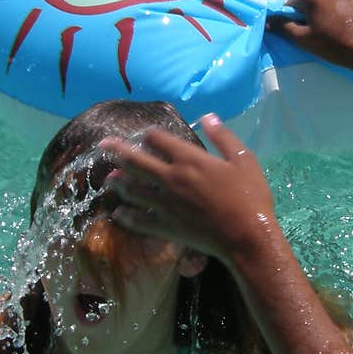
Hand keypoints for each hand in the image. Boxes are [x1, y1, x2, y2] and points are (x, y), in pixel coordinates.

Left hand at [100, 114, 277, 263]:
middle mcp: (171, 178)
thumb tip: (207, 116)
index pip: (159, 140)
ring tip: (108, 178)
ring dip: (118, 182)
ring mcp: (165, 203)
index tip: (147, 135)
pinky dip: (126, 216)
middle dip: (117, 151)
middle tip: (103, 145)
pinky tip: (118, 213)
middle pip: (136, 161)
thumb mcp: (243, 159)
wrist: (247, 237)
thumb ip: (223, 137)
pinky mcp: (165, 226)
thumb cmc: (250, 196)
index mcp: (189, 159)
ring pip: (132, 189)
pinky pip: (139, 220)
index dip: (150, 135)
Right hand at [268, 0, 352, 73]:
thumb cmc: (333, 45)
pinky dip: (344, 4)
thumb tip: (267, 20)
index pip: (294, 4)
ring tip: (337, 24)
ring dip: (329, 6)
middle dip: (313, 11)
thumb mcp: (303, 39)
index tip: (305, 31)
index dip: (295, 19)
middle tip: (322, 29)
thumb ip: (282, 27)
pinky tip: (348, 18)